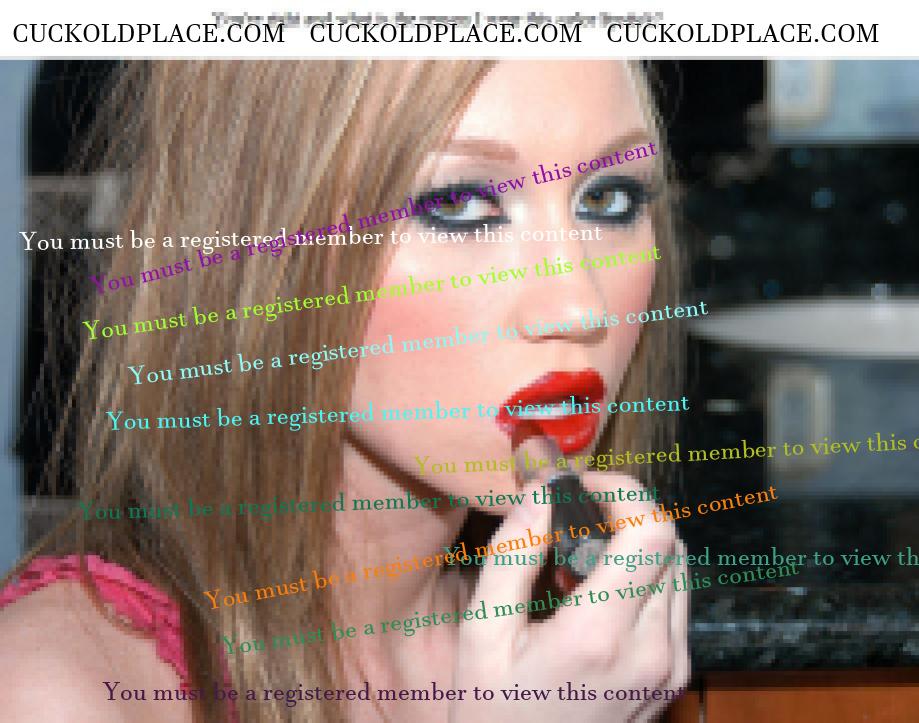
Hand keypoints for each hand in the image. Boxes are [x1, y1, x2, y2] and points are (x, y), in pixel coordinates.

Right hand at [450, 473, 689, 722]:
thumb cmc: (494, 712)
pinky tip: (596, 597)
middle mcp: (653, 650)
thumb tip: (544, 489)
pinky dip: (644, 579)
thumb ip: (514, 553)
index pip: (651, 528)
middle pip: (671, 541)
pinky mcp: (674, 680)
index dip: (620, 489)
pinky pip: (675, 603)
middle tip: (573, 521)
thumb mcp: (483, 632)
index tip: (579, 487)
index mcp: (602, 634)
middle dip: (624, 513)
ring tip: (579, 562)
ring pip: (679, 569)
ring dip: (636, 545)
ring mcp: (671, 668)